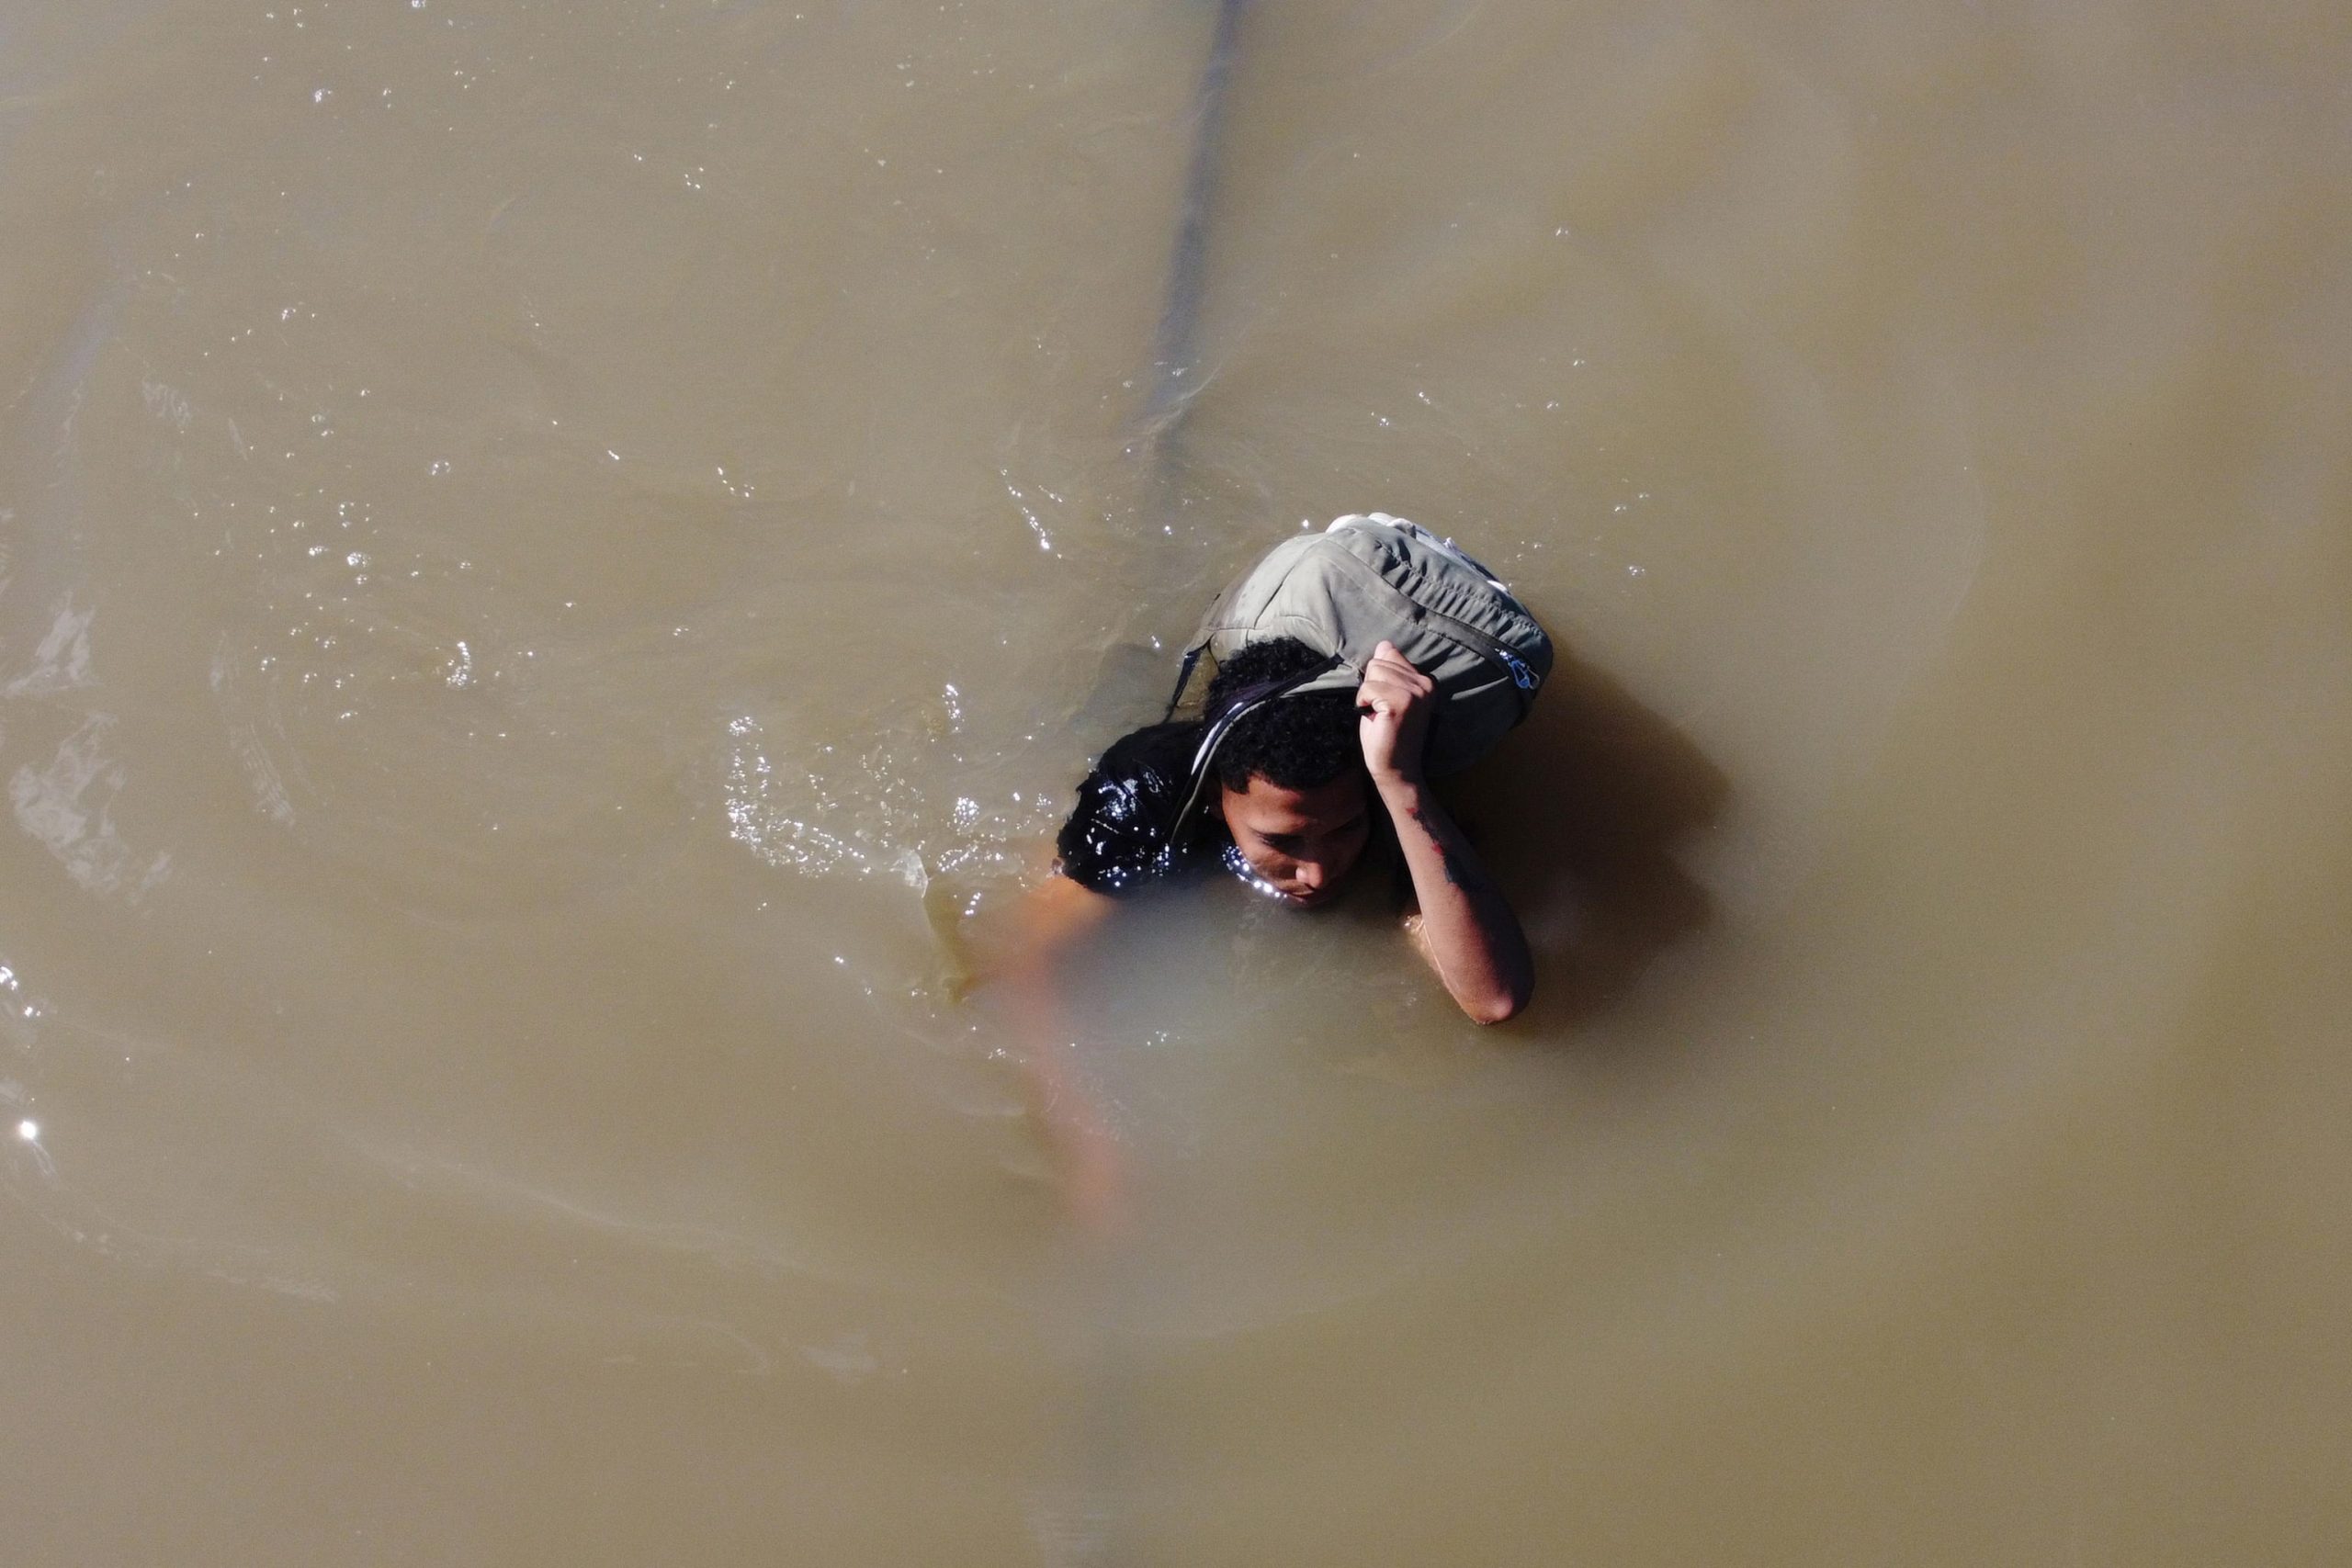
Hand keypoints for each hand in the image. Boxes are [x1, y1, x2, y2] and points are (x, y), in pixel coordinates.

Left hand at [1357, 640, 1434, 785]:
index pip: (1389, 654)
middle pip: (1379, 662)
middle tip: (1382, 712)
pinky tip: (1376, 719)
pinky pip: (1368, 688)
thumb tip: (1384, 644)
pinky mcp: (1402, 703)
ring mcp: (1416, 693)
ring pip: (1373, 672)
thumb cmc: (1388, 734)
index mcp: (1425, 680)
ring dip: (1367, 696)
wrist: (1396, 769)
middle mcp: (1425, 683)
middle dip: (1372, 687)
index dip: (1378, 679)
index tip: (1386, 702)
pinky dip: (1363, 704)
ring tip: (1380, 715)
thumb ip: (1389, 670)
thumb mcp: (1388, 696)